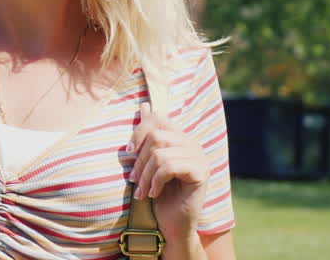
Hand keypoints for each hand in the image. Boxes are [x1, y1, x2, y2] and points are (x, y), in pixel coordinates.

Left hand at [127, 101, 209, 240]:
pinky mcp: (201, 173)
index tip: (128, 152)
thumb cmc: (159, 193)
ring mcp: (200, 157)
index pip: (158, 118)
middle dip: (140, 160)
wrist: (172, 224)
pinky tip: (154, 194)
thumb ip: (148, 136)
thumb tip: (144, 106)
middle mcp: (193, 143)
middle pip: (156, 136)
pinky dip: (156, 181)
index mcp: (181, 137)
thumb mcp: (149, 162)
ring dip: (146, 175)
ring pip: (160, 154)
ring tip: (143, 191)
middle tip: (134, 180)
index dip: (139, 131)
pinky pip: (169, 167)